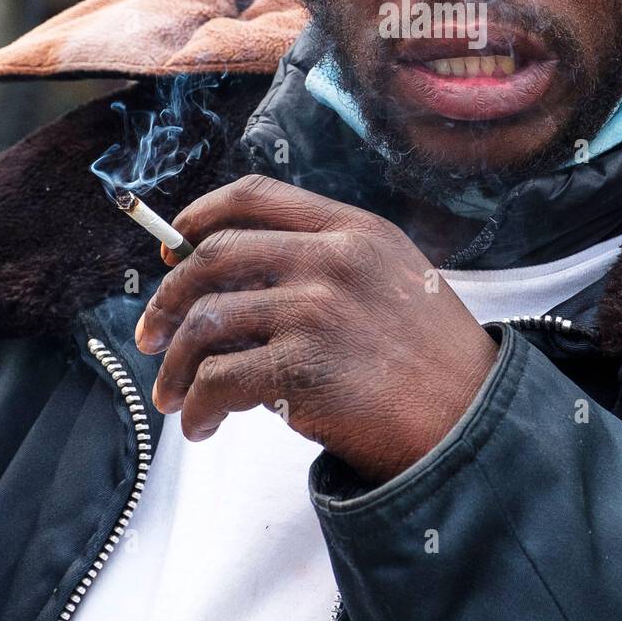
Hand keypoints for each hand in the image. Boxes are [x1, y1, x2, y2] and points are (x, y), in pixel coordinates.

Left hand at [135, 175, 500, 482]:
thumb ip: (327, 263)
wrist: (470, 421)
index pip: (253, 197)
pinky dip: (196, 406)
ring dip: (175, 364)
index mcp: (352, 229)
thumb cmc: (430, 358)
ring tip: (172, 396)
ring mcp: (316, 311)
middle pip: (214, 257)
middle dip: (168, 298)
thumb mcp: (393, 278)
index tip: (173, 248)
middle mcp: (331, 259)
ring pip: (206, 321)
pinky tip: (202, 423)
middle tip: (152, 333)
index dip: (198, 217)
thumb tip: (237, 283)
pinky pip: (218, 379)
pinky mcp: (303, 368)